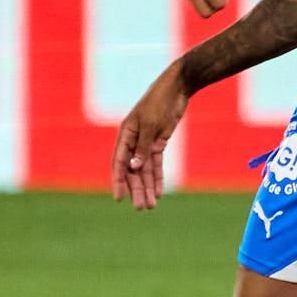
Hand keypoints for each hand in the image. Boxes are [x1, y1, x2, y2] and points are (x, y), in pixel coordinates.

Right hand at [112, 64, 188, 209]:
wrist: (177, 88)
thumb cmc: (159, 102)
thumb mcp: (152, 125)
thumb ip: (143, 147)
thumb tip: (133, 168)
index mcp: (125, 134)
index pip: (118, 162)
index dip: (118, 181)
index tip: (119, 198)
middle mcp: (133, 141)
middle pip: (132, 170)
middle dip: (136, 189)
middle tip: (140, 208)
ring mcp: (146, 142)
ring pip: (145, 170)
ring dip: (148, 187)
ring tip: (150, 206)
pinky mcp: (158, 142)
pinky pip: (156, 164)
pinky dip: (158, 177)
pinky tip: (159, 192)